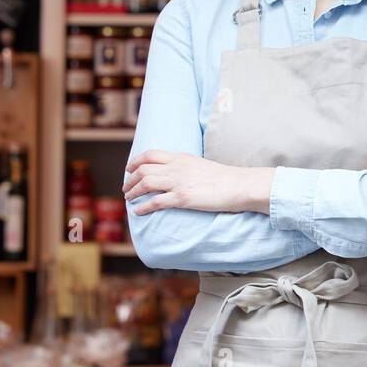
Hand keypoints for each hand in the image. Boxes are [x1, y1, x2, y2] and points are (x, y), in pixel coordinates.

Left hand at [124, 150, 269, 214]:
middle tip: (126, 188)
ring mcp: (179, 182)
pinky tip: (139, 211)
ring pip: (145, 183)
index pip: (150, 154)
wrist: (240, 185)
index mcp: (182, 158)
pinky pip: (155, 201)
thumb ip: (186, 167)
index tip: (129, 168)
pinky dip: (143, 207)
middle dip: (130, 179)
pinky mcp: (183, 198)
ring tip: (129, 199)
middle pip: (143, 169)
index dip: (135, 161)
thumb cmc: (225, 178)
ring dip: (133, 192)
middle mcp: (177, 167)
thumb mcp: (201, 165)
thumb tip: (177, 173)